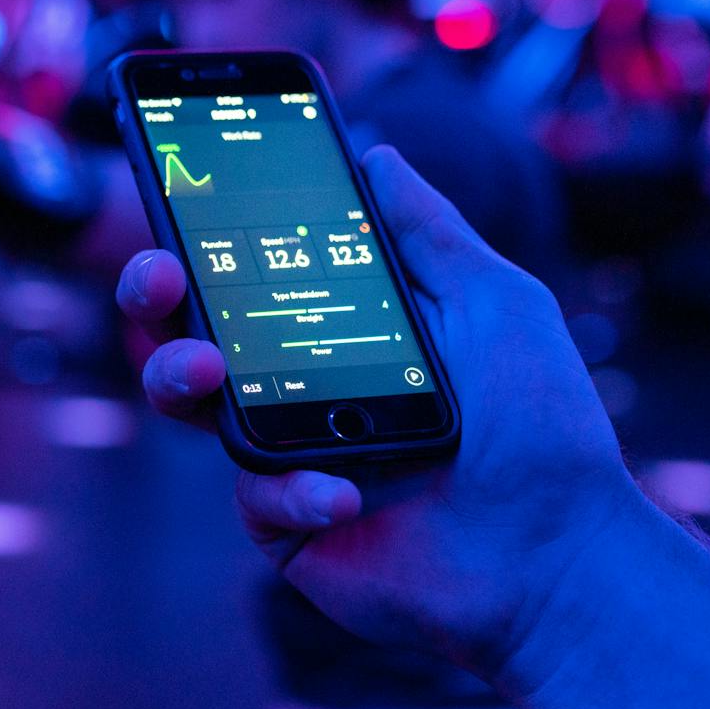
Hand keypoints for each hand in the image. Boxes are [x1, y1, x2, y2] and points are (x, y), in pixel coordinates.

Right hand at [117, 145, 646, 682]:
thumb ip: (429, 231)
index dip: (202, 233)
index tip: (180, 197)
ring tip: (209, 371)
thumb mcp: (495, 303)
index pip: (249, 268)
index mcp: (338, 326)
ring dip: (178, 374)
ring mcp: (286, 454)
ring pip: (189, 406)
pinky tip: (345, 492)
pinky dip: (292, 486)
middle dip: (151, 293)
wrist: (558, 553)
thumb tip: (376, 154)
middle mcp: (299, 384)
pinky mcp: (286, 523)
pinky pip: (250, 493)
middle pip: (190, 327)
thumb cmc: (542, 427)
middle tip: (161, 275)